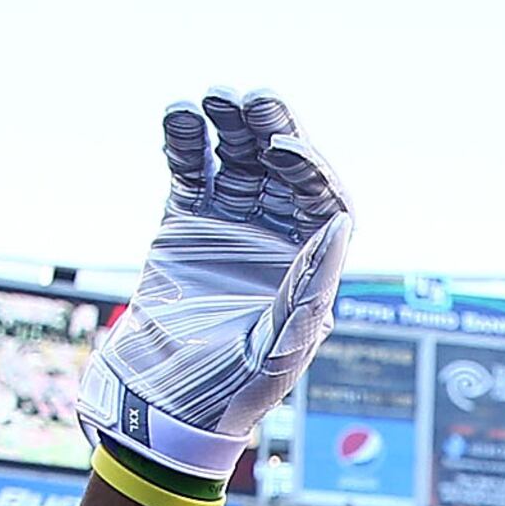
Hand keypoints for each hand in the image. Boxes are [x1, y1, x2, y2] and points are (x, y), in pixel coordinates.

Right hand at [80, 91, 350, 478]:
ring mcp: (230, 224)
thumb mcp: (277, 347)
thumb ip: (307, 288)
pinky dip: (185, 141)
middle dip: (270, 130)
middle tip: (252, 101)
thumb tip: (340, 225)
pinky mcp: (186, 222)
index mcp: (311, 264)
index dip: (308, 168)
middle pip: (281, 166)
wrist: (164, 405)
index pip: (321, 197)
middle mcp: (276, 236)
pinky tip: (179, 117)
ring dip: (227, 125)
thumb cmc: (231, 391)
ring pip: (237, 158)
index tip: (282, 151)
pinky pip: (190, 169)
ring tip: (211, 100)